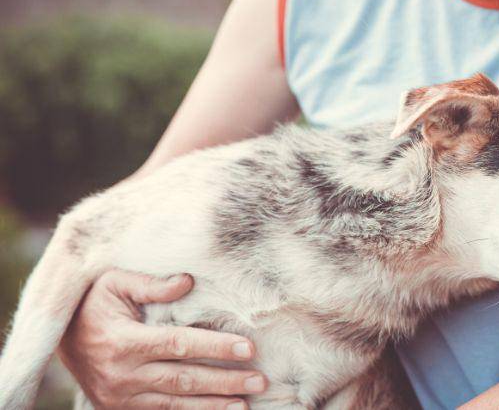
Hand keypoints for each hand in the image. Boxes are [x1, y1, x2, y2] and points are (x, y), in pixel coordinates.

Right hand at [58, 269, 265, 408]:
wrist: (59, 337)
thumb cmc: (93, 303)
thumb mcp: (115, 282)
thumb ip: (151, 283)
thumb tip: (188, 281)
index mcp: (123, 341)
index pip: (179, 345)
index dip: (215, 347)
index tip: (248, 348)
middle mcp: (122, 375)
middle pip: (184, 379)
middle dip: (225, 381)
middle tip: (260, 380)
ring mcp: (121, 397)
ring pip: (176, 404)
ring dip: (214, 404)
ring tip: (246, 402)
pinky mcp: (121, 408)